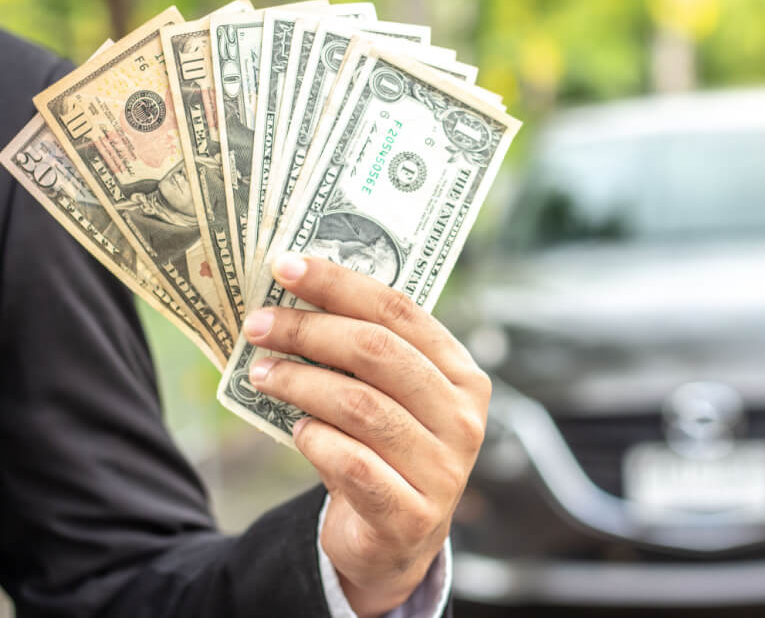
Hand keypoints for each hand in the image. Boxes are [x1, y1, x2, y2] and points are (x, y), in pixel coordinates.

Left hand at [242, 253, 490, 617]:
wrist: (397, 541)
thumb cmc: (385, 450)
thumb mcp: (388, 397)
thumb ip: (362, 356)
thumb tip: (293, 297)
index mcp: (461, 374)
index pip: (401, 311)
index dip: (340, 284)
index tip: (285, 266)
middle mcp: (462, 417)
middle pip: (379, 353)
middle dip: (309, 330)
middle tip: (258, 325)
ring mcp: (443, 469)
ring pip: (360, 406)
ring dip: (299, 383)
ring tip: (262, 374)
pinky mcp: (411, 515)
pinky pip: (351, 463)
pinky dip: (314, 439)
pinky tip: (296, 430)